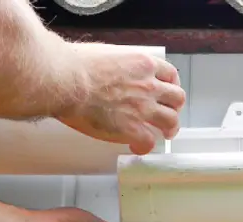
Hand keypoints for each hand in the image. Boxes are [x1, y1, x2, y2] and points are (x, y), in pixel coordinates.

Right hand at [56, 42, 185, 154]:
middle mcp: (148, 85)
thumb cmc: (74, 64)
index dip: (171, 85)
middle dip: (174, 107)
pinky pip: (148, 142)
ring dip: (169, 128)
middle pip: (177, 98)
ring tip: (164, 134)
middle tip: (168, 113)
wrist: (65, 81)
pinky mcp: (131, 128)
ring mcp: (142, 108)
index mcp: (142, 64)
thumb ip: (117, 62)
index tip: (167, 91)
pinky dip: (145, 146)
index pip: (170, 74)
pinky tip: (137, 147)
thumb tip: (111, 67)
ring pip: (171, 121)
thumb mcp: (104, 52)